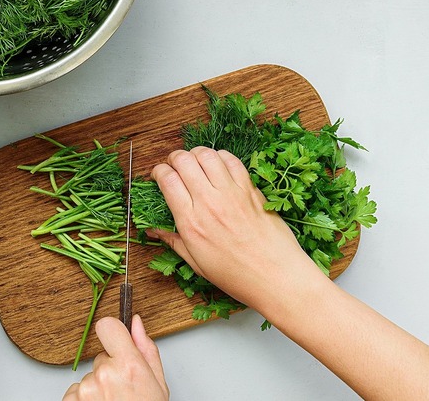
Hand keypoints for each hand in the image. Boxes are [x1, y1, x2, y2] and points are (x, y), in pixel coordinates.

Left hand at [63, 315, 168, 400]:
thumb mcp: (158, 384)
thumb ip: (146, 349)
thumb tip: (136, 323)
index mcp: (129, 365)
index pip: (108, 325)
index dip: (113, 333)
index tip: (117, 343)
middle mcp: (104, 374)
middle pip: (100, 357)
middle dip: (110, 369)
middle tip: (123, 390)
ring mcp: (86, 389)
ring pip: (89, 376)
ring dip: (98, 387)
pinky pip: (76, 391)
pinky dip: (85, 400)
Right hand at [148, 147, 323, 310]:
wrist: (276, 276)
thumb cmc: (236, 275)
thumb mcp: (197, 262)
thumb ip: (173, 241)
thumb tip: (153, 231)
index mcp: (191, 222)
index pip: (167, 180)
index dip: (158, 172)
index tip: (159, 175)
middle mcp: (209, 202)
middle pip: (184, 161)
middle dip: (174, 158)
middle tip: (174, 165)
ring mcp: (232, 193)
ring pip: (207, 155)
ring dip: (196, 153)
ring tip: (195, 162)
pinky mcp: (251, 189)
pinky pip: (232, 161)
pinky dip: (221, 157)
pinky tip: (218, 165)